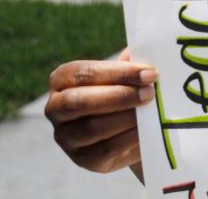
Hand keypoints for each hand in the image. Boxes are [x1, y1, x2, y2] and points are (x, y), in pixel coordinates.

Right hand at [46, 49, 155, 175]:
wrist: (125, 129)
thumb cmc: (122, 91)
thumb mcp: (123, 75)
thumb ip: (130, 64)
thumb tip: (145, 48)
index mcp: (62, 79)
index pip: (85, 73)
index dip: (119, 73)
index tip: (150, 73)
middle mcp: (55, 108)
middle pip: (79, 102)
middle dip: (119, 96)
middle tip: (150, 93)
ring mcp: (65, 137)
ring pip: (92, 128)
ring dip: (126, 118)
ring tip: (151, 111)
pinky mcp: (82, 159)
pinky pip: (106, 150)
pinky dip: (130, 139)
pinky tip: (148, 131)